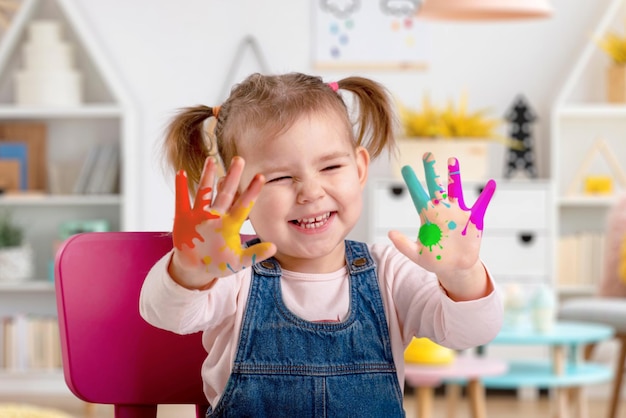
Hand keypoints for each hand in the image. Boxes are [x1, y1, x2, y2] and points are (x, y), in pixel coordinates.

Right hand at [171, 157, 275, 287]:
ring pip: (204, 192)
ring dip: (207, 176)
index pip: (243, 205)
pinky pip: (182, 201)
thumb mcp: (238, 262)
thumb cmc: (219, 263)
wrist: (197, 268)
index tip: (261, 177)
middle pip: (225, 193)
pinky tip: (180, 173)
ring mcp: (200, 216)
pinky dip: (180, 188)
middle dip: (232, 177)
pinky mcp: (184, 219)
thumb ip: (254, 255)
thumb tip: (274, 247)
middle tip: (240, 159)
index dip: (251, 192)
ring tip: (212, 159)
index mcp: (230, 225)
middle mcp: (216, 216)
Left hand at [389, 153, 495, 275]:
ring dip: (454, 176)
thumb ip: (403, 245)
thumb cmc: (435, 260)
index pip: (418, 195)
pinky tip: (492, 184)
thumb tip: (390, 233)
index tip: (406, 167)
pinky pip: (481, 205)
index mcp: (427, 216)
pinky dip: (487, 195)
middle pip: (435, 187)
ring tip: (452, 160)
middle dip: (431, 171)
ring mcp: (458, 213)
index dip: (413, 182)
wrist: (455, 267)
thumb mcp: (417, 255)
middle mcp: (442, 210)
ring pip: (455, 190)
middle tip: (427, 155)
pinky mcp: (473, 220)